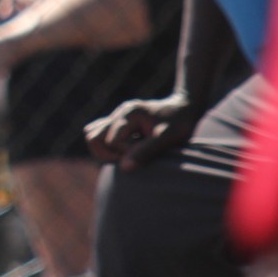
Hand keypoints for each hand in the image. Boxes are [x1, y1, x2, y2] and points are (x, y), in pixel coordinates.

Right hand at [86, 93, 204, 168]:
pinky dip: (107, 146)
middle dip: (109, 154)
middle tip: (130, 157)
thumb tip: (123, 168)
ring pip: (92, 135)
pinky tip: (126, 150)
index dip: (128, 152)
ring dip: (106, 151)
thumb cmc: (179, 123)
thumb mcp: (167, 138)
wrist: (185, 107)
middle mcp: (118, 114)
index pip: (113, 141)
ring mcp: (116, 117)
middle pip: (93, 138)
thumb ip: (145, 151)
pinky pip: (98, 133)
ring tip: (127, 154)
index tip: (147, 152)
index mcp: (129, 114)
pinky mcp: (117, 123)